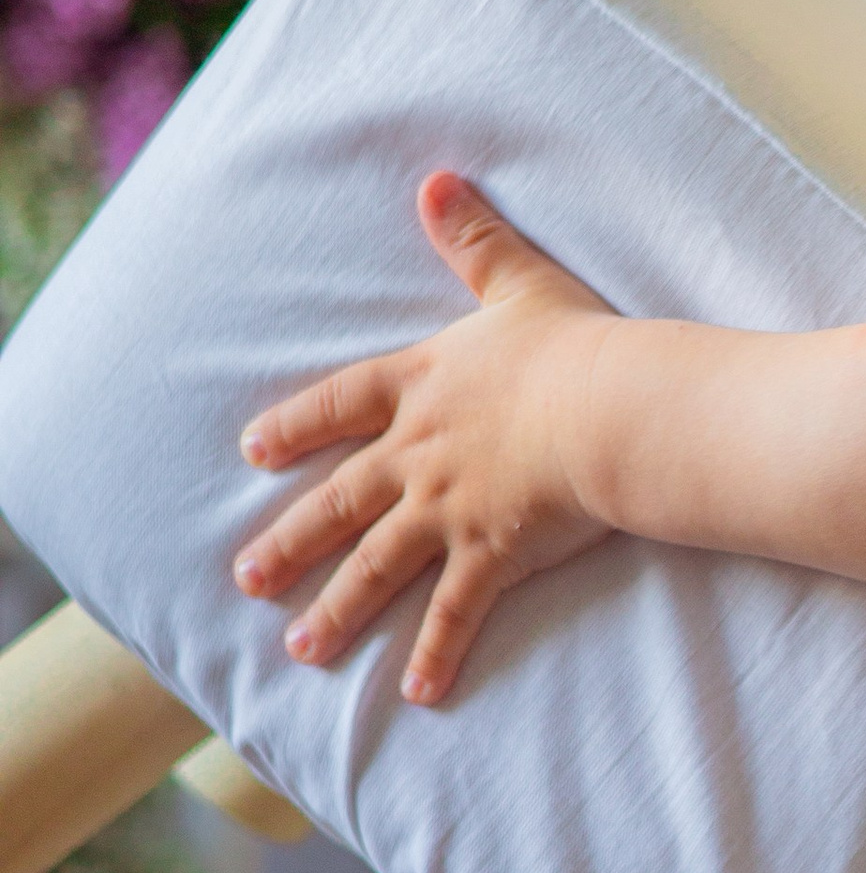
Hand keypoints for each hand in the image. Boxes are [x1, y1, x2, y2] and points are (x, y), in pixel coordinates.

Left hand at [234, 173, 615, 704]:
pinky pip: (455, 613)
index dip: (296, 427)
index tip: (252, 451)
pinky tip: (416, 693)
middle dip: (291, 540)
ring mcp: (449, 509)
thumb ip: (473, 236)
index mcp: (423, 387)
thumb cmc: (573, 346)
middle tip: (247, 576)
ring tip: (301, 649)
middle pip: (341, 500)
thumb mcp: (517, 282)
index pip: (342, 406)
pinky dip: (436, 652)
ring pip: (378, 567)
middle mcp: (420, 454)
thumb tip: (435, 178)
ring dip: (338, 609)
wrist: (610, 408)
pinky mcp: (491, 553)